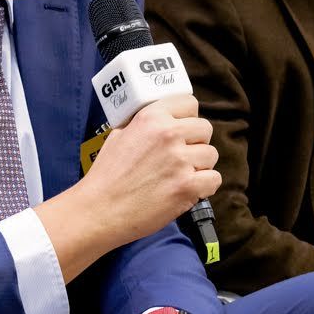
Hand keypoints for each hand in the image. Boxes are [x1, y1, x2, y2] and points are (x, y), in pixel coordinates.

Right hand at [36, 95, 220, 282]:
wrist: (99, 210)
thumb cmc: (106, 177)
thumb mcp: (118, 135)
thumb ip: (142, 124)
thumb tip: (161, 121)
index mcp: (151, 117)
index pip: (189, 104)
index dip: (188, 118)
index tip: (184, 130)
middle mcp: (168, 134)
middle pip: (205, 129)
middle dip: (196, 143)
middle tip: (183, 156)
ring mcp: (180, 161)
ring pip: (211, 155)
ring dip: (201, 166)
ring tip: (181, 176)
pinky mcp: (187, 186)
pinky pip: (214, 179)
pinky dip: (204, 187)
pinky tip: (188, 190)